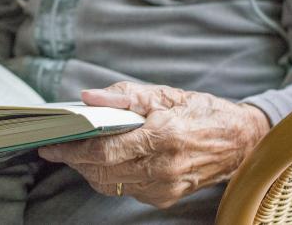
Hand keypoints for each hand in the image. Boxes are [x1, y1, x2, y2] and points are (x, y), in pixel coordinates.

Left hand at [39, 82, 269, 207]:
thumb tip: (88, 97)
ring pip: (110, 184)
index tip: (50, 145)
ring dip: (88, 169)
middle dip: (74, 160)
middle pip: (101, 171)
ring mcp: (164, 187)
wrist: (241, 141)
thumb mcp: (165, 94)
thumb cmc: (202, 112)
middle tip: (59, 147)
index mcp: (162, 137)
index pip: (103, 150)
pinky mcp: (165, 197)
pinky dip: (110, 175)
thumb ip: (124, 95)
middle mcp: (163, 168)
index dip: (72, 149)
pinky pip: (126, 189)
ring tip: (78, 152)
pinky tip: (108, 160)